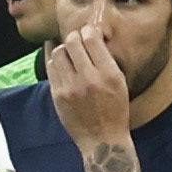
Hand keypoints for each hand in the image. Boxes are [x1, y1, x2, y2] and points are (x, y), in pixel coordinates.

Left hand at [41, 21, 134, 148]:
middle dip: (74, 37)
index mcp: (109, 75)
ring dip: (63, 49)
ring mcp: (71, 88)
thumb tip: (91, 36)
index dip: (88, 31)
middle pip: (72, 42)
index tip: (88, 32)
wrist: (102, 141)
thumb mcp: (120, 83)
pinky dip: (56, 63)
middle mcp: (89, 79)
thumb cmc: (115, 111)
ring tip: (69, 55)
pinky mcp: (58, 96)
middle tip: (77, 40)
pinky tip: (61, 65)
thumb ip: (106, 60)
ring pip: (58, 53)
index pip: (92, 38)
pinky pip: (51, 68)